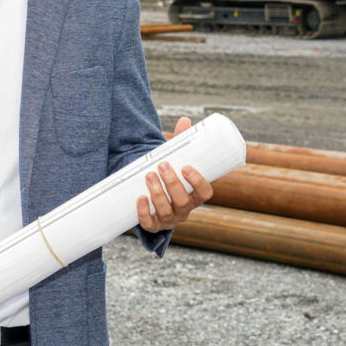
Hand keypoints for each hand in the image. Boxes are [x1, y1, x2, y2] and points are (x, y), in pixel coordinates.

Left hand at [136, 116, 213, 233]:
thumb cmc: (168, 174)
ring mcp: (169, 219)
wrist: (151, 195)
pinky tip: (140, 198)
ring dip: (158, 194)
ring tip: (148, 175)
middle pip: (183, 201)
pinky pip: (150, 224)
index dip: (198, 182)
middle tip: (161, 165)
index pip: (205, 193)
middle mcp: (184, 210)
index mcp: (195, 195)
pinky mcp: (153, 226)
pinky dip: (144, 212)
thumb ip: (180, 141)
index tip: (185, 167)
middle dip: (172, 184)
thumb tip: (185, 120)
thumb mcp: (175, 159)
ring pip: (166, 212)